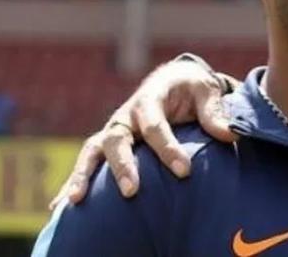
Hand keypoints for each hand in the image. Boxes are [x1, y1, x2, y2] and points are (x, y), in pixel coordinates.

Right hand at [49, 59, 236, 208]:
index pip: (156, 126)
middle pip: (117, 140)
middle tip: (131, 191)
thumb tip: (229, 135)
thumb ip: (215, 112)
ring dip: (83, 175)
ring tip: (75, 201)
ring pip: (93, 152)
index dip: (168, 149)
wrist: (173, 80)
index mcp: (150, 98)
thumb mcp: (206, 92)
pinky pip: (87, 163)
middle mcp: (126, 116)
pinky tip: (59, 207)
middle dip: (123, 166)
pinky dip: (73, 182)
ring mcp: (114, 130)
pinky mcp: (108, 144)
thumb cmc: (191, 88)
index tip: (185, 171)